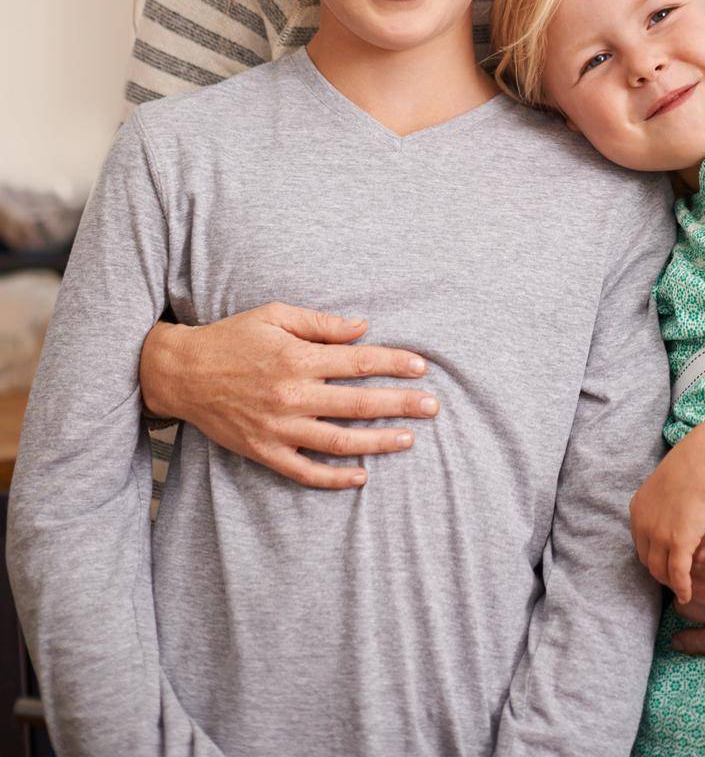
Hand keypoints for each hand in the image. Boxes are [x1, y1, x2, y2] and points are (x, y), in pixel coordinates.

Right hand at [139, 303, 439, 488]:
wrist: (182, 373)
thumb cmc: (233, 337)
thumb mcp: (275, 315)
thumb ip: (321, 323)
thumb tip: (363, 327)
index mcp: (298, 359)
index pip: (360, 361)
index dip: (394, 363)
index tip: (422, 366)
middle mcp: (292, 395)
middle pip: (358, 403)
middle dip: (400, 405)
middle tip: (433, 408)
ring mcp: (279, 428)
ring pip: (338, 441)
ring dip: (377, 442)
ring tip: (408, 441)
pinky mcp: (264, 451)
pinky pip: (304, 471)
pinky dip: (333, 478)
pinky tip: (360, 477)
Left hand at [628, 433, 704, 604]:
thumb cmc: (694, 463)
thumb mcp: (668, 480)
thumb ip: (666, 498)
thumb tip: (676, 505)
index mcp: (638, 508)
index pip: (640, 541)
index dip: (653, 553)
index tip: (664, 559)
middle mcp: (643, 524)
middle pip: (647, 559)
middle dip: (658, 570)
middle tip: (673, 577)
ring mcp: (659, 535)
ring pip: (660, 571)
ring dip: (669, 582)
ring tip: (680, 588)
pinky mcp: (678, 543)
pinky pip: (678, 575)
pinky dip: (681, 588)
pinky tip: (687, 595)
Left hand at [673, 464, 704, 654]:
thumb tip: (702, 477)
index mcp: (693, 541)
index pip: (671, 546)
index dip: (680, 543)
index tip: (687, 540)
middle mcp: (698, 577)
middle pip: (676, 576)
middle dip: (684, 570)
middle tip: (698, 562)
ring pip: (685, 607)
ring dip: (688, 599)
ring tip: (692, 594)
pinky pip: (702, 643)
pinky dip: (689, 641)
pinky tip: (680, 641)